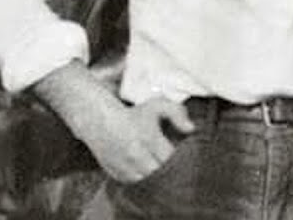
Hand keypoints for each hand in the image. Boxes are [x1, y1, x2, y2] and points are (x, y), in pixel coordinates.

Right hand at [76, 97, 195, 183]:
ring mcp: (124, 168)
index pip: (170, 159)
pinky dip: (144, 184)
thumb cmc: (134, 114)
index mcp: (148, 139)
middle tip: (178, 170)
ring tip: (165, 175)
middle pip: (161, 176)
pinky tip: (151, 177)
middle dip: (170, 174)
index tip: (185, 158)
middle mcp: (135, 156)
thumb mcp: (158, 106)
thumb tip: (191, 129)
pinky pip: (136, 187)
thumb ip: (177, 113)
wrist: (100, 121)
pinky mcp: (117, 176)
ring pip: (148, 185)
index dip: (181, 161)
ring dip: (157, 181)